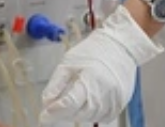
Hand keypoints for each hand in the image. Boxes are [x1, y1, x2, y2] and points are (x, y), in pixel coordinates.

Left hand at [39, 6, 161, 123]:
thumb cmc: (92, 52)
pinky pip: (101, 117)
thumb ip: (56, 84)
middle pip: (79, 113)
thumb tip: (45, 102)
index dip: (54, 112)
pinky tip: (86, 102)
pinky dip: (90, 114)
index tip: (43, 117)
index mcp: (90, 78)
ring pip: (89, 117)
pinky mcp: (120, 105)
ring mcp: (115, 101)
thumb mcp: (68, 62)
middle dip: (64, 113)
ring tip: (72, 100)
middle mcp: (105, 92)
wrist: (120, 47)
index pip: (70, 102)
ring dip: (76, 114)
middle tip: (55, 107)